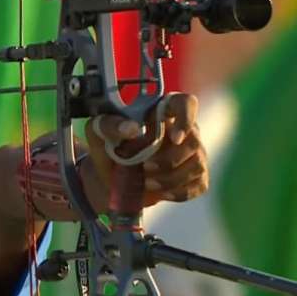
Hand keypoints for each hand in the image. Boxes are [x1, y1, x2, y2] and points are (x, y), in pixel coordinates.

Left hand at [84, 93, 207, 206]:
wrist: (111, 178)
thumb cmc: (108, 147)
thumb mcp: (98, 132)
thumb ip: (110, 125)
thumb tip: (132, 128)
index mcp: (162, 111)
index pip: (186, 103)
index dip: (186, 118)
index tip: (174, 138)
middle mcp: (183, 129)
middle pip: (192, 141)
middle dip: (168, 160)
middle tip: (145, 167)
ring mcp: (193, 153)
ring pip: (196, 165)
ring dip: (170, 179)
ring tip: (146, 181)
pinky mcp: (196, 176)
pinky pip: (198, 185)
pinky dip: (178, 192)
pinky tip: (161, 191)